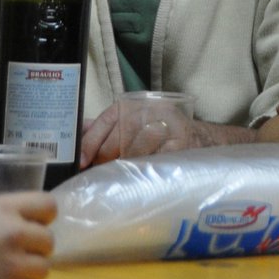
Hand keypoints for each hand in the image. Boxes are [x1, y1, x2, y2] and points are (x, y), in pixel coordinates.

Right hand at [0, 191, 55, 278]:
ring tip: (4, 271)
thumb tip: (35, 222)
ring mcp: (9, 267)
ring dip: (28, 271)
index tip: (32, 225)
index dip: (42, 217)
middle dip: (34, 247)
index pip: (49, 206)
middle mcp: (13, 234)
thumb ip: (10, 212)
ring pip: (42, 269)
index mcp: (6, 209)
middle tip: (13, 252)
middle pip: (48, 241)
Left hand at [79, 102, 219, 167]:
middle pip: (123, 131)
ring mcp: (170, 125)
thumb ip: (105, 127)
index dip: (92, 140)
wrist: (201, 139)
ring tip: (118, 174)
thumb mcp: (133, 123)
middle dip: (107, 154)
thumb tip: (77, 132)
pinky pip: (157, 158)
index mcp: (137, 103)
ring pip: (139, 144)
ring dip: (125, 162)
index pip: (109, 117)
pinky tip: (140, 176)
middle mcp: (154, 109)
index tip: (81, 161)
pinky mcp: (182, 143)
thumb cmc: (159, 133)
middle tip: (98, 170)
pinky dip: (145, 168)